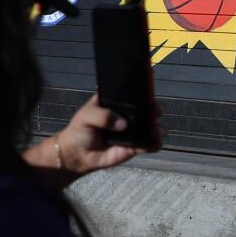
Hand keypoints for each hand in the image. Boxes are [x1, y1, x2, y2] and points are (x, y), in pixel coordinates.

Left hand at [27, 94, 160, 178]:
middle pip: (145, 108)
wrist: (78, 154)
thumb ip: (102, 116)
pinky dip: (154, 142)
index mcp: (115, 102)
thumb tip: (123, 124)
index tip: (149, 82)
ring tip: (155, 130)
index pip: (131, 92)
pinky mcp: (134, 146)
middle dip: (153, 107)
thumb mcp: (86, 116)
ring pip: (150, 126)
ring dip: (157, 127)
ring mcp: (132, 131)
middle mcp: (127, 115)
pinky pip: (149, 143)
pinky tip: (154, 141)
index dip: (141, 87)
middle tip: (154, 111)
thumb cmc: (80, 130)